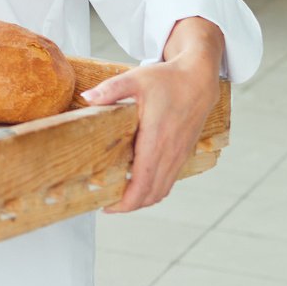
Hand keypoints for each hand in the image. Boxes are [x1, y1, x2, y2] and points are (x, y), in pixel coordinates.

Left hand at [83, 31, 222, 213]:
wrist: (199, 78)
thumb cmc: (167, 79)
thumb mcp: (135, 79)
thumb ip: (110, 90)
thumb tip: (87, 99)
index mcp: (156, 139)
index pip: (143, 182)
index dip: (126, 201)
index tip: (107, 207)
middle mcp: (170, 152)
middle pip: (151, 193)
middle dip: (130, 205)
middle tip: (107, 204)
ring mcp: (179, 155)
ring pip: (162, 190)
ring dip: (142, 199)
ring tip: (120, 197)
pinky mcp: (183, 153)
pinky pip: (169, 181)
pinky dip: (154, 189)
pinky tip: (139, 183)